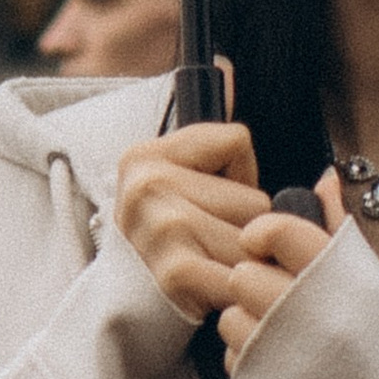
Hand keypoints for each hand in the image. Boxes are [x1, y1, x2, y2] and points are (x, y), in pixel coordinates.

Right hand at [114, 120, 272, 322]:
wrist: (124, 312)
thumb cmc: (165, 242)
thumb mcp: (176, 178)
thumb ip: (209, 138)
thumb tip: (227, 65)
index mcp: (145, 155)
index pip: (237, 141)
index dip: (239, 176)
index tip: (212, 200)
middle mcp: (148, 185)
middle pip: (254, 196)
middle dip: (246, 226)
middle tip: (211, 245)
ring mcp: (162, 226)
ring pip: (254, 232)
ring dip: (245, 258)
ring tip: (212, 267)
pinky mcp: (177, 270)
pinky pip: (244, 269)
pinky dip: (239, 288)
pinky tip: (214, 290)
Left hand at [219, 171, 343, 363]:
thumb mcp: (373, 277)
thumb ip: (338, 227)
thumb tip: (324, 179)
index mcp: (336, 275)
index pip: (276, 231)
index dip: (262, 233)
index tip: (263, 243)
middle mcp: (307, 312)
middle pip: (242, 276)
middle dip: (255, 283)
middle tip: (279, 296)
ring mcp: (285, 356)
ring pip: (230, 318)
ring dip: (248, 322)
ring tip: (282, 334)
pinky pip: (232, 360)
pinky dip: (250, 359)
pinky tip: (280, 363)